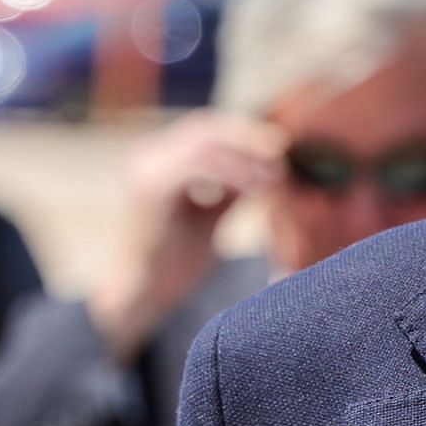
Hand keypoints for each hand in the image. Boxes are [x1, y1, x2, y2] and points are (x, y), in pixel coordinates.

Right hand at [89, 110, 288, 361]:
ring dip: (245, 158)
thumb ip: (231, 191)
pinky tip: (257, 188)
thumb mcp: (210, 219)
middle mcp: (147, 158)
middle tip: (282, 152)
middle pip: (205, 128)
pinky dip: (233, 174)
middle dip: (248, 138)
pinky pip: (199, 166)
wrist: (142, 296)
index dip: (243, 133)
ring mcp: (145, 170)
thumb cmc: (174, 263)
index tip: (278, 146)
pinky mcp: (150, 188)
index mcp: (158, 161)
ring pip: (205, 144)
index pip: (205, 131)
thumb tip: (268, 169)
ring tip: (275, 176)